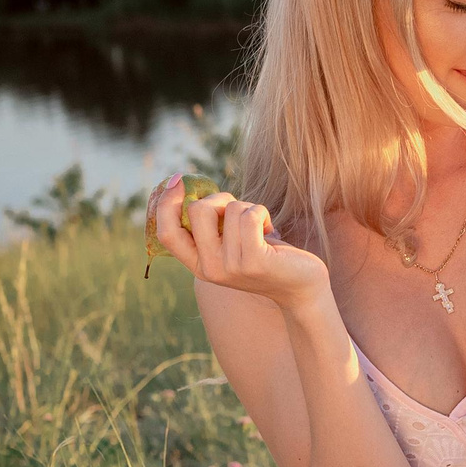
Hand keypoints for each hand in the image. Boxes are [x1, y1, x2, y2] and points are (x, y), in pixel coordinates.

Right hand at [148, 178, 330, 309]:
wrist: (299, 286)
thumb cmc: (264, 255)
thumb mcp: (229, 242)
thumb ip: (209, 225)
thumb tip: (185, 185)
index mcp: (198, 264)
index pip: (166, 233)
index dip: (165, 203)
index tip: (177, 180)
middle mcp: (210, 269)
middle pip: (197, 210)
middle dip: (220, 198)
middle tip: (240, 211)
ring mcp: (230, 267)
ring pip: (229, 209)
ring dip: (248, 208)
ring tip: (259, 228)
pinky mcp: (253, 262)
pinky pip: (249, 215)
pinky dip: (262, 212)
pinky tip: (269, 230)